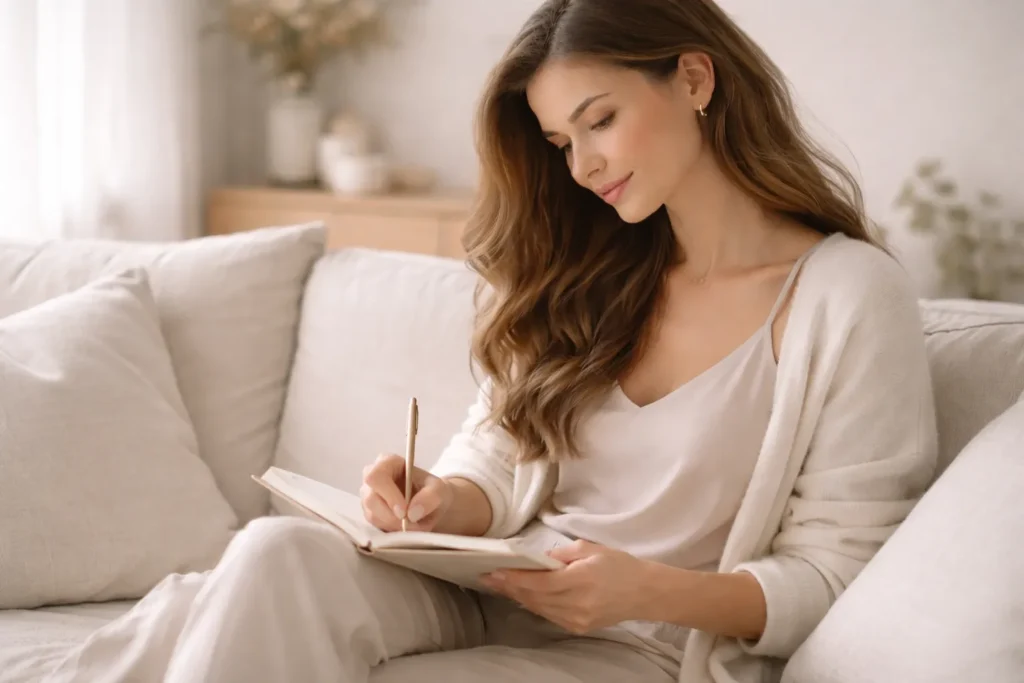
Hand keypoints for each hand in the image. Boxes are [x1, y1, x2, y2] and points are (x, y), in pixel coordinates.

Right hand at [359, 453, 452, 531]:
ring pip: (372, 515)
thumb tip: (412, 512)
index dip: (388, 494)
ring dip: (394, 525)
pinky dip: (391, 531)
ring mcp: (368, 496)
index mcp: (387, 463)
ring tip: (413, 525)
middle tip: (410, 522)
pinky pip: (374, 526)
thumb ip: (430, 497)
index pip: (375, 476)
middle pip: (370, 498)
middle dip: (391, 516)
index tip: (404, 511)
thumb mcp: (439, 490)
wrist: (431, 504)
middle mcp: (373, 478)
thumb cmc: (432, 491)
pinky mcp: (370, 514)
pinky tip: (405, 527)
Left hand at [479, 540, 650, 634]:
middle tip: (488, 578)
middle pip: (535, 597)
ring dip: (518, 597)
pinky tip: (522, 596)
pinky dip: (534, 605)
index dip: (514, 578)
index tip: (494, 571)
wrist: (645, 593)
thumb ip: (561, 554)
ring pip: (539, 608)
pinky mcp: (579, 627)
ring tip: (499, 586)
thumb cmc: (620, 565)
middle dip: (510, 588)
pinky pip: (550, 615)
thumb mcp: (591, 549)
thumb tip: (537, 559)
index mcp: (581, 580)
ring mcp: (578, 619)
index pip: (539, 582)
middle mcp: (578, 604)